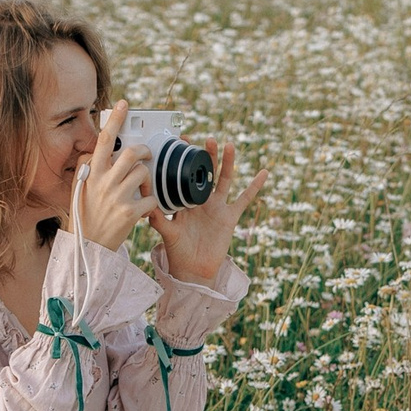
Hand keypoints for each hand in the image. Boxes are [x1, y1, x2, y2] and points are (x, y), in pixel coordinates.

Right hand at [66, 102, 150, 251]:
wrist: (87, 245)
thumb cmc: (85, 214)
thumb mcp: (81, 187)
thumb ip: (90, 167)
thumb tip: (98, 148)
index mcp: (91, 172)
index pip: (103, 140)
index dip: (115, 120)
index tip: (124, 104)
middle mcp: (103, 181)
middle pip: (131, 153)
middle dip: (143, 151)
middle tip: (146, 155)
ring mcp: (117, 196)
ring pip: (143, 172)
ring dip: (147, 177)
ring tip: (142, 186)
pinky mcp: (129, 212)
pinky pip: (150, 197)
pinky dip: (151, 201)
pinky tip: (144, 207)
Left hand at [150, 136, 271, 283]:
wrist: (194, 270)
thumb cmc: (177, 252)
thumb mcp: (167, 234)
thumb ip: (159, 220)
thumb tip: (147, 206)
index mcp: (184, 200)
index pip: (184, 175)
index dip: (184, 159)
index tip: (182, 141)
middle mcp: (201, 200)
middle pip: (206, 173)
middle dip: (207, 156)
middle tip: (206, 140)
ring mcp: (217, 207)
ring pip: (224, 180)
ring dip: (228, 163)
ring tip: (229, 145)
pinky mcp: (230, 217)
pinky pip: (244, 199)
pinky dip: (254, 186)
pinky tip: (263, 173)